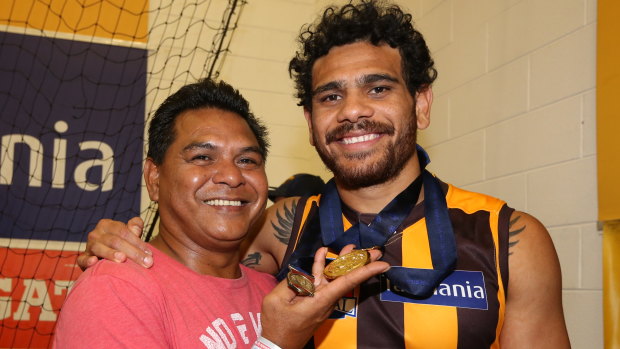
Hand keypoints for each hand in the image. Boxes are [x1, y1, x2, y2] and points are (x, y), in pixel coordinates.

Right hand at [76, 217, 152, 269]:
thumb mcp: (129, 234)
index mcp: (107, 225)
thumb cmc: (122, 244)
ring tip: (123, 259)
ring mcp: (89, 246)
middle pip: (115, 241)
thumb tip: (136, 227)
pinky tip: (94, 262)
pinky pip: (82, 259)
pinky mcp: (82, 258)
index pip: (124, 232)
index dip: (138, 242)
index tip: (150, 254)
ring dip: (112, 254)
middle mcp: (96, 233)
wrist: (106, 257)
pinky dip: (87, 260)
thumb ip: (135, 228)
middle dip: (133, 252)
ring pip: (100, 249)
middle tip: (146, 263)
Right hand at [260, 245, 388, 348]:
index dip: (366, 271)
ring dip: (343, 262)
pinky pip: (323, 282)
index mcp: (321, 299)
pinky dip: (322, 267)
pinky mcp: (316, 301)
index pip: (348, 282)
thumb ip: (290, 283)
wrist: (278, 345)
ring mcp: (322, 301)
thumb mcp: (276, 301)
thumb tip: (303, 274)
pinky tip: (322, 254)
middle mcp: (326, 299)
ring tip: (351, 247)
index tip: (382, 264)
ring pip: (335, 278)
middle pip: (346, 277)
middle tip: (374, 250)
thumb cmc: (278, 325)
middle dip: (360, 262)